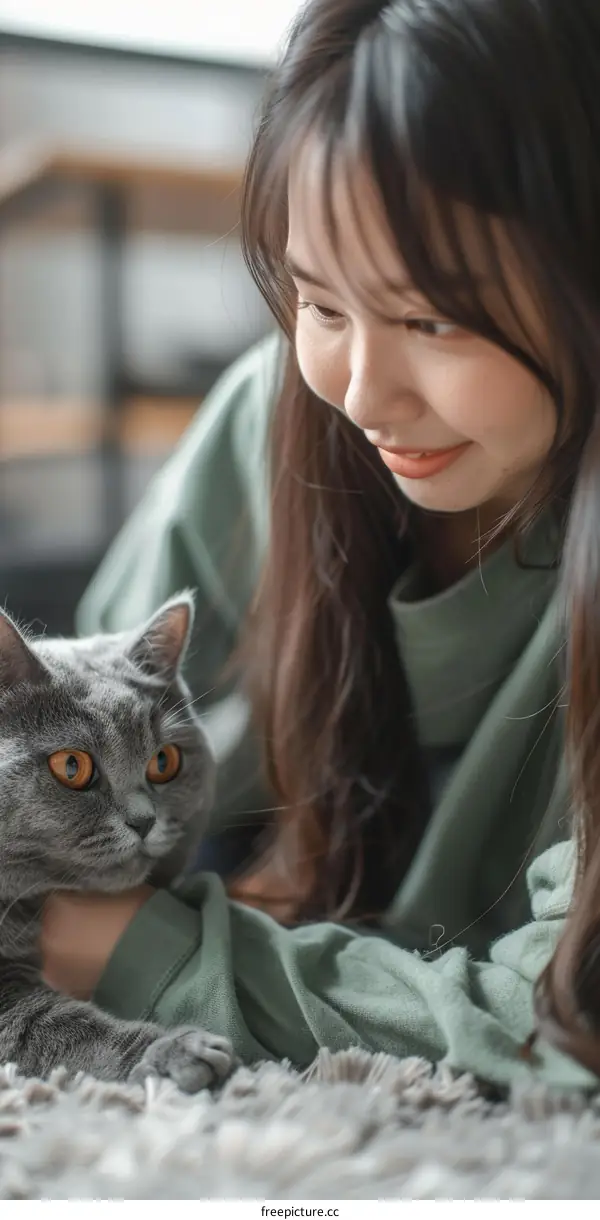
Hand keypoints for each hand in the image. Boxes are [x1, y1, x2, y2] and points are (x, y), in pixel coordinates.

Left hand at [41, 885, 154, 999]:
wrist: (155, 966)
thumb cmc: (140, 919)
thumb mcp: (121, 892)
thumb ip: (99, 897)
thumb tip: (97, 902)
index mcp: (59, 909)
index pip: (59, 898)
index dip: (77, 900)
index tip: (94, 904)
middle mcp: (49, 938)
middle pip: (55, 926)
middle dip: (72, 926)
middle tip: (97, 927)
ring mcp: (55, 969)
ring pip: (60, 952)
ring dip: (74, 950)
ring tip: (101, 950)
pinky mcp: (69, 992)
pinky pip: (70, 974)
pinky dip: (81, 970)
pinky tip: (102, 967)